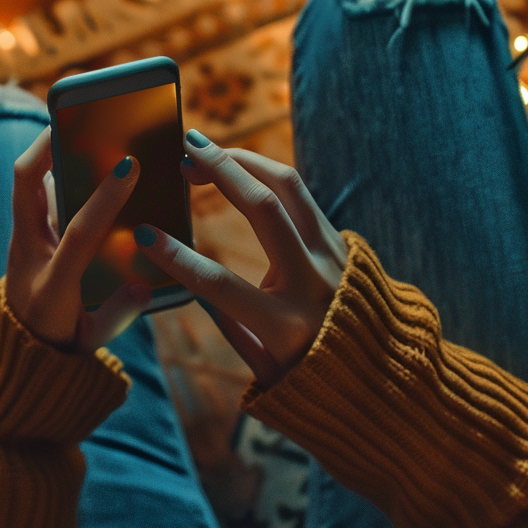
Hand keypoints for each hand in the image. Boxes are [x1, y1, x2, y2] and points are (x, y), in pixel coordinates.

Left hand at [6, 128, 152, 352]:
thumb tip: (143, 287)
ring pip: (26, 183)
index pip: (78, 233)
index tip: (129, 167)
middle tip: (77, 117)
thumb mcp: (92, 339)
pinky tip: (77, 156)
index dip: (105, 198)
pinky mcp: (24, 235)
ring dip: (47, 151)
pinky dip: (51, 170)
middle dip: (46, 146)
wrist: (20, 353)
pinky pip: (33, 193)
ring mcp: (21, 241)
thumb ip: (119, 314)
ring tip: (78, 123)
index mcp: (51, 286)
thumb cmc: (61, 341)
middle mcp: (28, 255)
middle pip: (25, 186)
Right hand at [134, 129, 347, 388]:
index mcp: (286, 326)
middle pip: (264, 209)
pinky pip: (302, 197)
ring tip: (206, 150)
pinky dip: (266, 176)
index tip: (144, 234)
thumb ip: (227, 325)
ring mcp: (333, 256)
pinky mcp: (341, 242)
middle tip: (184, 153)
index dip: (177, 258)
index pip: (219, 285)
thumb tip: (185, 281)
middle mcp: (314, 283)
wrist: (382, 372)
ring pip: (289, 188)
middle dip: (220, 172)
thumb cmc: (311, 377)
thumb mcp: (263, 368)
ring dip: (244, 161)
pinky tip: (238, 169)